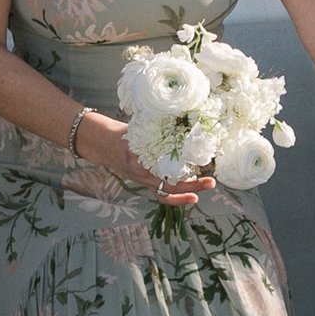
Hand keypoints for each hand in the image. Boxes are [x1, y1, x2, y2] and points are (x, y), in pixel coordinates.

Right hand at [72, 111, 193, 200]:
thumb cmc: (121, 135)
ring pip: (167, 194)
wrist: (103, 144)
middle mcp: (143, 176)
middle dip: (192, 187)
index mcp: (140, 163)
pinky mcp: (146, 181)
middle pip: (170, 189)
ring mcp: (144, 181)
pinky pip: (162, 193)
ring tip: (205, 185)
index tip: (198, 175)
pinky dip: (176, 195)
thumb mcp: (138, 130)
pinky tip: (191, 191)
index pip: (164, 174)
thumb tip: (182, 120)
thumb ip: (158, 129)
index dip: (182, 179)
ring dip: (186, 194)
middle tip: (211, 182)